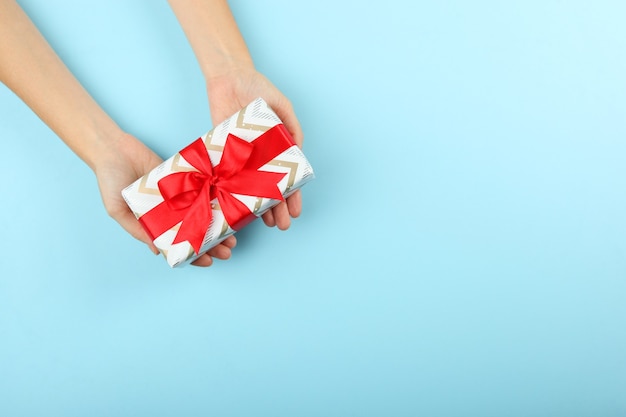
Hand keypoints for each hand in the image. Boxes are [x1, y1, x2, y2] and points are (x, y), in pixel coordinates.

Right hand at [94, 132, 235, 266]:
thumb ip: (136, 229)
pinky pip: (202, 189)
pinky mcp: (184, 176)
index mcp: (154, 224)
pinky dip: (215, 198)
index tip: (208, 262)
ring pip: (204, 213)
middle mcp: (169, 212)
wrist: (112, 148)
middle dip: (213, 244)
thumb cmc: (109, 180)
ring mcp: (178, 195)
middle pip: (196, 231)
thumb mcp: (117, 210)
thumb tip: (157, 251)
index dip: (193, 255)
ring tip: (233, 235)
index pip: (178, 245)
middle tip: (228, 251)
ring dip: (218, 225)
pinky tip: (228, 206)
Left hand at [206, 67, 303, 229]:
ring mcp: (242, 157)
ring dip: (257, 207)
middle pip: (271, 189)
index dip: (293, 196)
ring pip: (250, 189)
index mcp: (278, 148)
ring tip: (265, 224)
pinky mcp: (223, 154)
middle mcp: (261, 157)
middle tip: (281, 226)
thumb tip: (298, 147)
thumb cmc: (257, 88)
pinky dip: (232, 193)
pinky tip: (237, 208)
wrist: (228, 77)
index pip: (288, 177)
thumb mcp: (281, 104)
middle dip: (278, 208)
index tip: (296, 212)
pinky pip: (228, 177)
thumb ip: (291, 125)